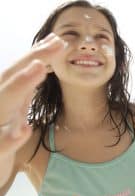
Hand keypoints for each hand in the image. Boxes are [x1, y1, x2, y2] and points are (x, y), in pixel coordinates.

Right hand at [0, 33, 65, 157]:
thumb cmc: (2, 130)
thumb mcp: (14, 106)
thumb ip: (24, 87)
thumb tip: (40, 62)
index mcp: (3, 96)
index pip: (19, 70)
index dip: (38, 54)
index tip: (58, 40)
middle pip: (10, 78)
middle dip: (33, 59)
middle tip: (57, 44)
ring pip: (2, 104)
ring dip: (20, 85)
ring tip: (39, 67)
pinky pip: (0, 145)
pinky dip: (10, 138)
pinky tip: (24, 130)